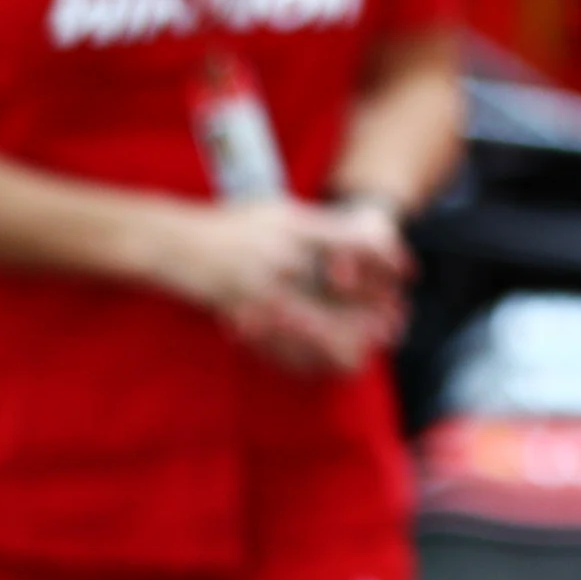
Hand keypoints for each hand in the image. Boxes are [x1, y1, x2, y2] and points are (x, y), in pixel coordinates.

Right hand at [155, 198, 406, 372]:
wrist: (172, 242)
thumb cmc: (232, 224)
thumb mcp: (278, 211)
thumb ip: (317, 226)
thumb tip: (360, 238)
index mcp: (294, 229)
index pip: (353, 241)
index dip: (386, 259)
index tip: (408, 273)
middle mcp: (281, 259)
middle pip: (339, 288)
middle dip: (372, 308)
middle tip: (398, 321)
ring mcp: (259, 289)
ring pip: (311, 324)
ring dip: (342, 341)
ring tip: (366, 354)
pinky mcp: (240, 315)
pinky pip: (277, 344)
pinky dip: (302, 358)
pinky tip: (320, 368)